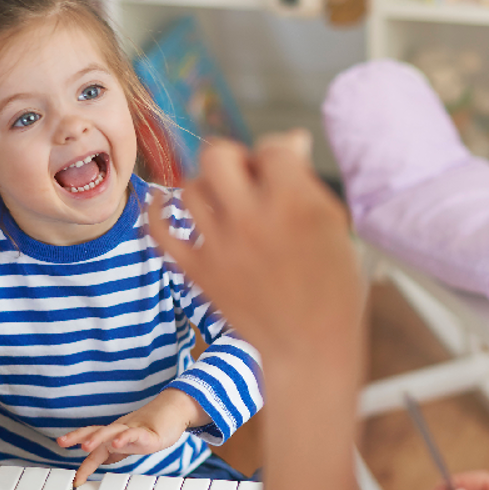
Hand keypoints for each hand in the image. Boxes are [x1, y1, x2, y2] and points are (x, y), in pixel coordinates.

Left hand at [57, 388, 204, 484]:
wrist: (174, 411)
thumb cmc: (151, 427)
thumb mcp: (129, 442)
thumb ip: (115, 451)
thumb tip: (101, 459)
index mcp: (114, 435)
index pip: (94, 447)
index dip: (84, 464)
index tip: (75, 480)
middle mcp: (119, 431)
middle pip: (95, 431)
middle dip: (77, 437)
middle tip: (61, 442)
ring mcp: (132, 430)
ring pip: (111, 432)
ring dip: (97, 438)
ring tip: (84, 446)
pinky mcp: (147, 432)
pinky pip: (134, 434)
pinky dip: (124, 437)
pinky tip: (117, 443)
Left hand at [148, 132, 360, 368]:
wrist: (308, 347)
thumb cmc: (331, 287)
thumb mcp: (333, 224)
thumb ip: (305, 180)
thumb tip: (290, 142)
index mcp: (293, 202)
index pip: (271, 147)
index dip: (275, 155)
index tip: (279, 172)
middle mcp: (251, 218)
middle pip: (217, 155)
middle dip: (232, 158)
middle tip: (244, 178)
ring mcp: (219, 245)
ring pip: (190, 188)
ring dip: (206, 188)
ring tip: (222, 203)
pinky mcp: (197, 271)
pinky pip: (159, 230)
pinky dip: (156, 212)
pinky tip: (162, 203)